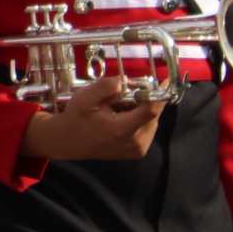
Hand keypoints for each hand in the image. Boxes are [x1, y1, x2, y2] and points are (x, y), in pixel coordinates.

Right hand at [18, 76, 167, 160]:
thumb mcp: (84, 99)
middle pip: (153, 114)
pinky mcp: (138, 152)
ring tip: (120, 106)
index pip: (150, 110)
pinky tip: (122, 116)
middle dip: (144, 99)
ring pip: (151, 120)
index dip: (159, 94)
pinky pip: (147, 128)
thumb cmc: (76, 119)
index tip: (164, 79)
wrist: (68, 142)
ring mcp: (138, 149)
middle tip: (126, 92)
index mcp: (122, 130)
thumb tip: (124, 81)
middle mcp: (135, 142)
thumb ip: (104, 88)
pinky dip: (139, 118)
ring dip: (141, 109)